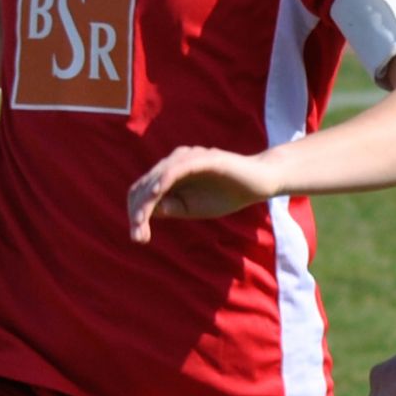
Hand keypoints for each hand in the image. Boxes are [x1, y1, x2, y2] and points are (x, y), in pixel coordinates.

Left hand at [127, 145, 287, 242]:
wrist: (259, 182)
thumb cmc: (227, 194)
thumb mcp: (194, 208)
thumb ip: (173, 208)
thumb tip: (148, 211)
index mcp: (170, 175)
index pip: (143, 192)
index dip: (136, 213)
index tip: (138, 238)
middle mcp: (174, 163)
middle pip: (144, 185)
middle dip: (138, 211)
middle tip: (138, 236)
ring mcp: (188, 158)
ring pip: (156, 177)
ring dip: (146, 200)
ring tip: (140, 221)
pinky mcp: (203, 158)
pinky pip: (177, 168)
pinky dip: (164, 180)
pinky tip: (156, 195)